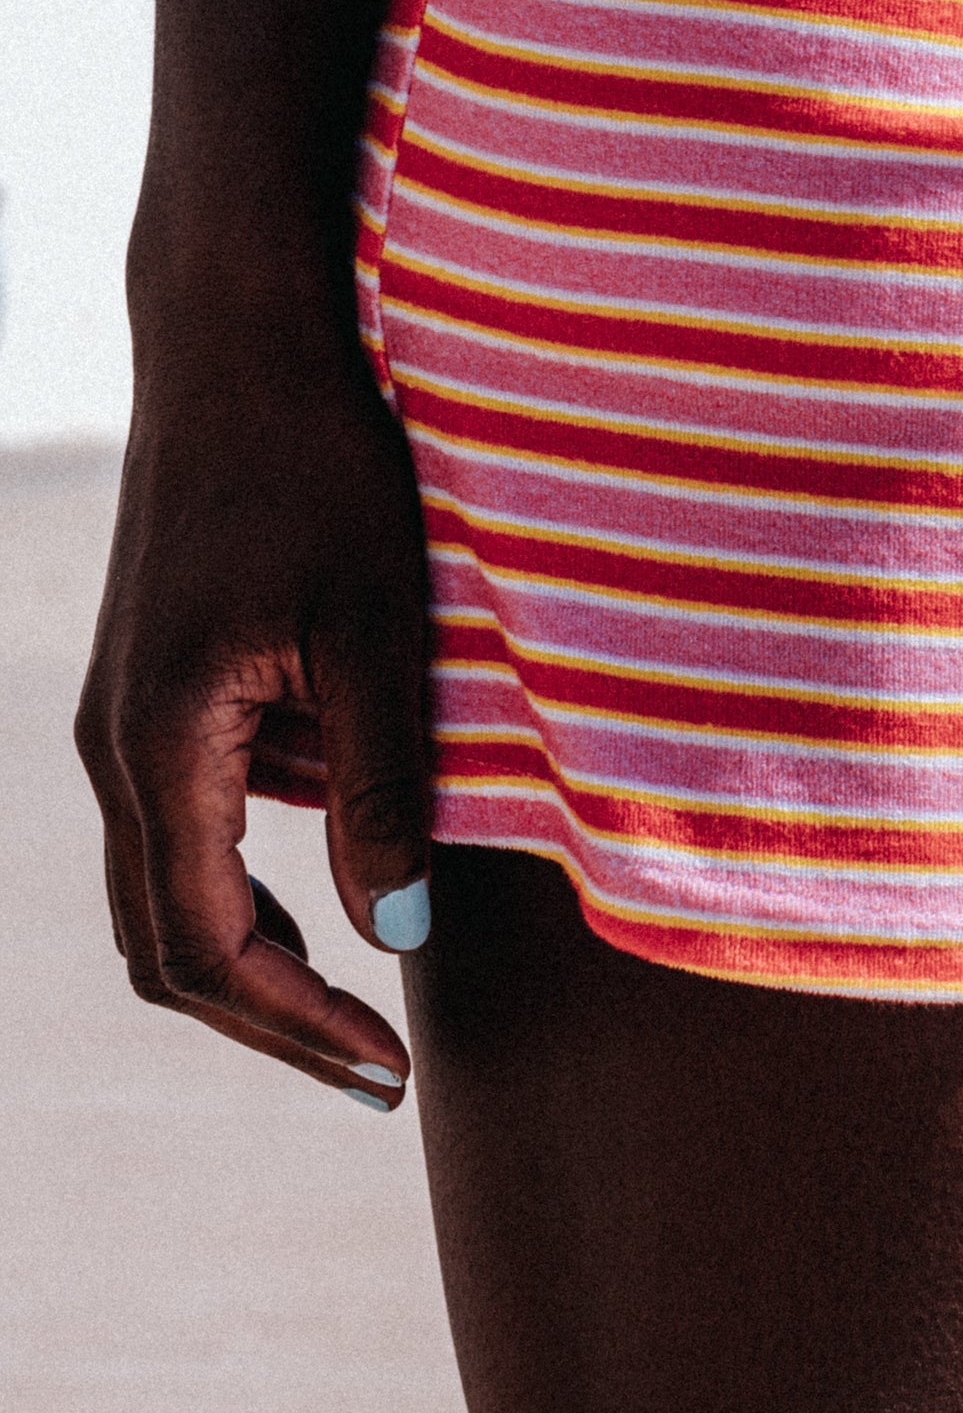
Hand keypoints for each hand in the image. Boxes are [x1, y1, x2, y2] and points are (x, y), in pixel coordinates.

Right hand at [75, 291, 433, 1104]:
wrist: (242, 338)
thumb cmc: (322, 462)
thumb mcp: (380, 625)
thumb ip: (383, 785)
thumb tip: (396, 935)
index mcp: (160, 743)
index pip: (206, 949)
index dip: (297, 1027)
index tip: (387, 1072)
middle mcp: (116, 745)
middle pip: (167, 947)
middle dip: (272, 1020)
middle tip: (378, 1073)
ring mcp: (125, 714)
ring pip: (168, 887)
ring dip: (259, 955)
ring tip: (370, 998)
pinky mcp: (153, 682)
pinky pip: (186, 817)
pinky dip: (251, 876)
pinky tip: (347, 874)